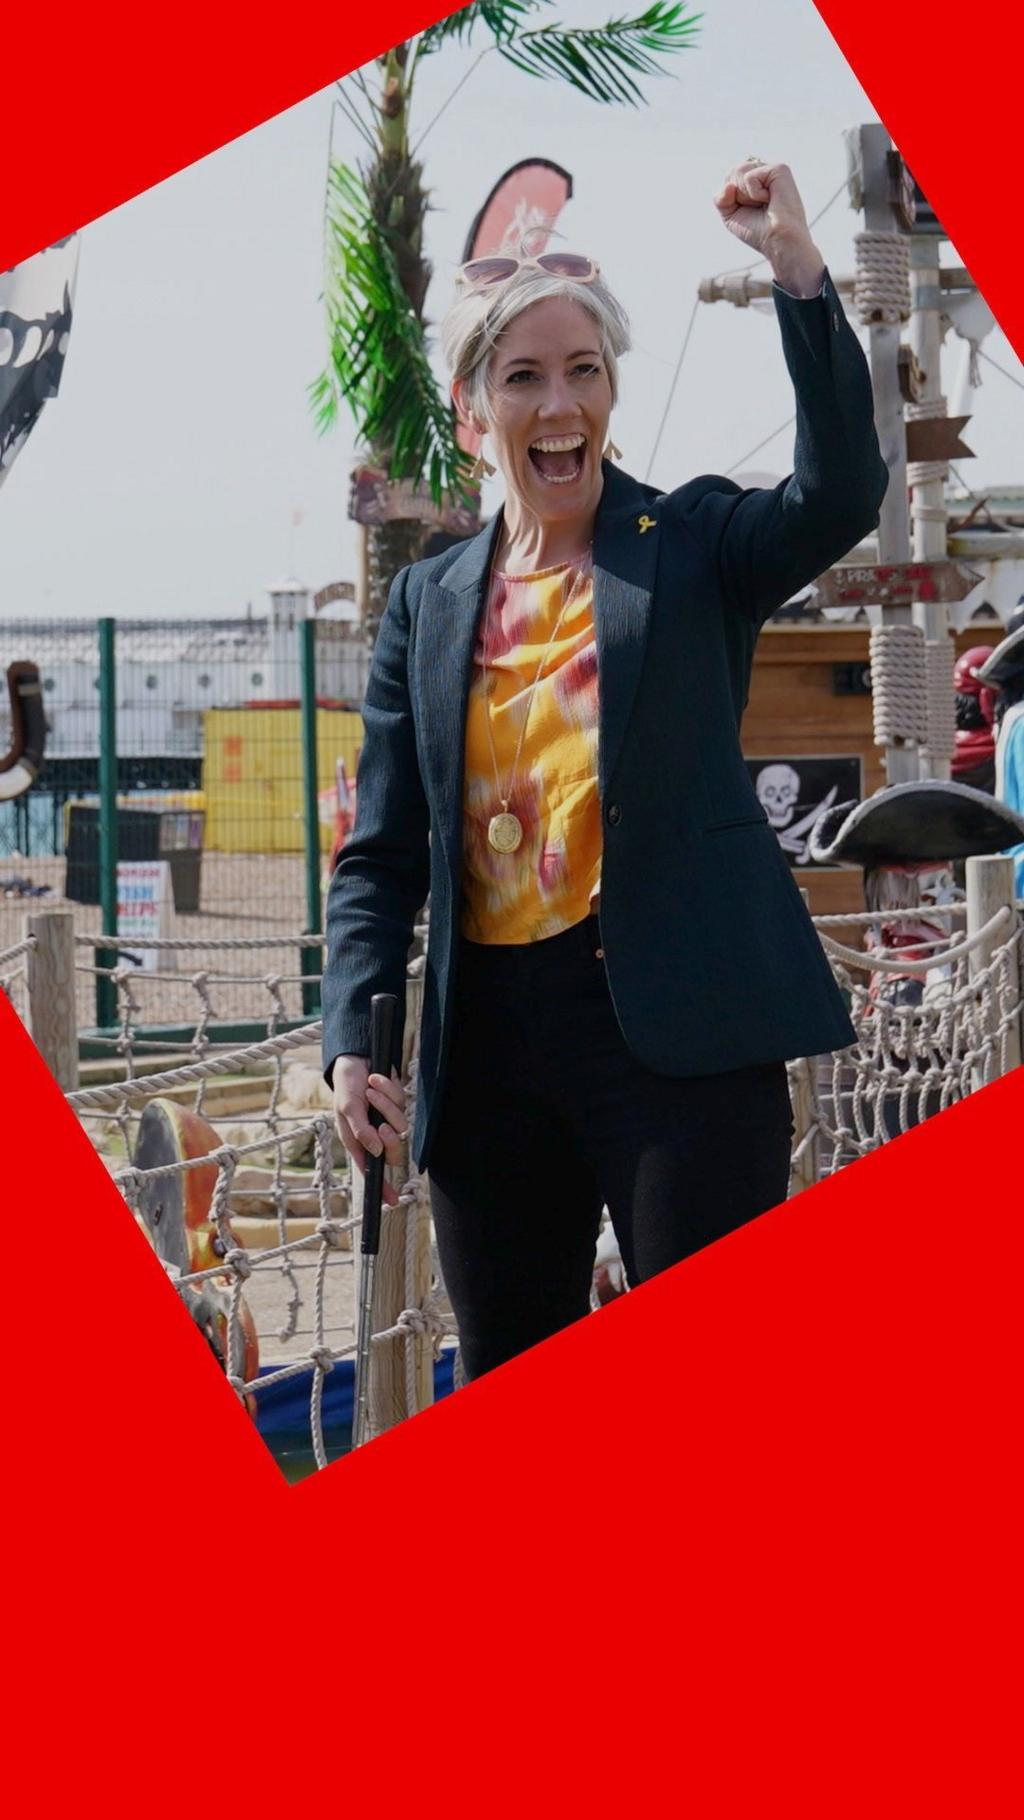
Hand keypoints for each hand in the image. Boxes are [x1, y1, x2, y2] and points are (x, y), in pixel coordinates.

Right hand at [332, 1055, 408, 1208]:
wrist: (355, 1059)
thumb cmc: (345, 1087)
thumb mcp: (346, 1108)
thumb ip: (360, 1129)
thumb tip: (375, 1151)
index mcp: (358, 1141)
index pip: (372, 1169)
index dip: (382, 1186)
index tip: (391, 1201)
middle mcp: (375, 1134)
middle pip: (394, 1151)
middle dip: (390, 1140)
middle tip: (381, 1126)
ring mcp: (388, 1119)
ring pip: (400, 1125)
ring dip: (385, 1104)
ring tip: (370, 1089)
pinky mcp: (398, 1103)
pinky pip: (402, 1102)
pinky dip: (389, 1089)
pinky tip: (377, 1079)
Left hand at [714, 160, 822, 292]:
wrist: (778, 241)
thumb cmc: (758, 232)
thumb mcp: (730, 216)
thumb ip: (720, 199)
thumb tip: (729, 186)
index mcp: (753, 182)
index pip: (728, 178)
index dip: (729, 198)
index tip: (748, 210)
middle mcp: (762, 173)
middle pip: (731, 173)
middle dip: (736, 195)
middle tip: (756, 207)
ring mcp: (770, 170)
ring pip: (738, 170)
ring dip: (745, 194)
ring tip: (763, 203)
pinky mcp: (779, 169)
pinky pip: (750, 176)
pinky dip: (754, 193)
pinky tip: (770, 199)